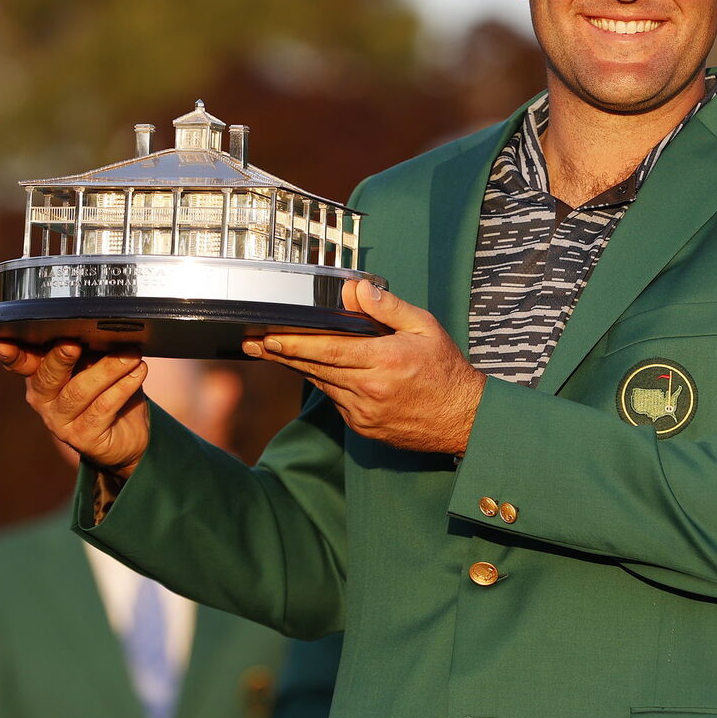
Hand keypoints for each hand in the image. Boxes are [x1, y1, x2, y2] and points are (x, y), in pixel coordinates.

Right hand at [0, 341, 150, 477]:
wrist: (129, 435)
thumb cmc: (108, 391)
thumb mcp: (96, 365)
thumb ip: (89, 348)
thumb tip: (101, 325)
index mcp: (41, 375)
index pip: (20, 363)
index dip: (10, 354)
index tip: (3, 342)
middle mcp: (43, 400)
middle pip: (47, 376)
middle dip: (60, 358)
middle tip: (74, 343)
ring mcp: (60, 422)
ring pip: (79, 391)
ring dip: (108, 369)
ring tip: (131, 354)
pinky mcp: (83, 438)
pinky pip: (102, 408)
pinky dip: (123, 387)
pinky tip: (138, 372)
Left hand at [243, 280, 483, 454]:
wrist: (463, 418)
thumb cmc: (445, 369)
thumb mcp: (424, 327)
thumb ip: (387, 307)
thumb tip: (355, 289)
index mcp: (384, 361)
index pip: (329, 350)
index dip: (295, 343)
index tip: (269, 336)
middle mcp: (370, 390)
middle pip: (316, 368)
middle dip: (282, 354)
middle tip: (253, 343)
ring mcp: (364, 413)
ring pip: (323, 385)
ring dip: (301, 368)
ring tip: (274, 351)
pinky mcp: (364, 427)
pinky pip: (336, 400)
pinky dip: (327, 383)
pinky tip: (319, 370)